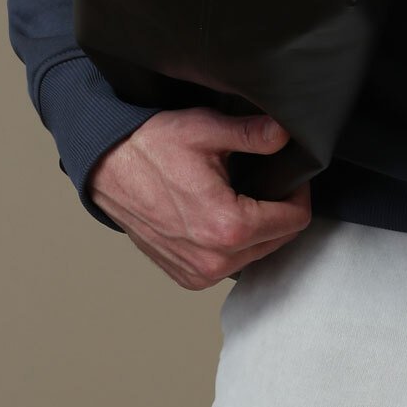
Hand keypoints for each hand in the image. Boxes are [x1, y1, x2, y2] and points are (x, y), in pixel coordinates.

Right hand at [85, 108, 311, 289]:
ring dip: (260, 229)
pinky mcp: (186, 277)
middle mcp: (214, 261)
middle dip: (281, 211)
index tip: (290, 175)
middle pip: (278, 240)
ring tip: (246, 196)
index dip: (298, 193)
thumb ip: (252, 134)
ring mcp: (198, 274)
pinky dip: (236, 244)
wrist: (107, 167)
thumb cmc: (151, 147)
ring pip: (256, 254)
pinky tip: (226, 215)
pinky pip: (230, 265)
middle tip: (269, 181)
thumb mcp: (206, 129)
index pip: (293, 221)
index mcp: (226, 227)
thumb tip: (285, 132)